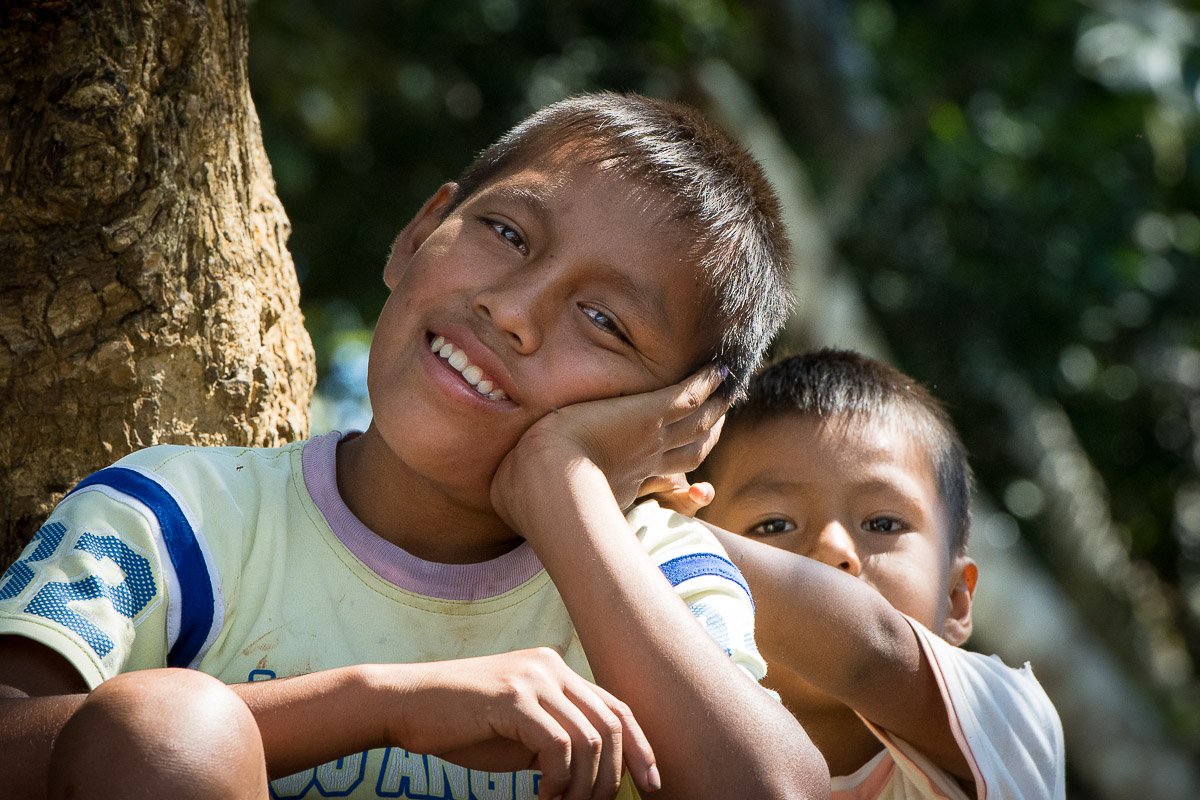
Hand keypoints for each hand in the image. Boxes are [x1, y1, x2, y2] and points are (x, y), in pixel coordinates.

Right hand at [381, 648, 658, 799]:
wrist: (405, 704)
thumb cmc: (458, 723)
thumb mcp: (518, 731)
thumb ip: (556, 739)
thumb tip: (595, 774)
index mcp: (555, 669)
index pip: (615, 707)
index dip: (640, 747)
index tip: (651, 783)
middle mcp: (551, 667)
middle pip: (611, 724)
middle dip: (613, 776)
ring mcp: (533, 679)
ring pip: (589, 740)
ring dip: (584, 786)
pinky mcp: (513, 699)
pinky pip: (559, 748)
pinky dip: (559, 781)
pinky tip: (541, 796)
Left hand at [492, 364, 729, 524]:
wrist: (548, 484)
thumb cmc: (529, 495)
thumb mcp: (527, 493)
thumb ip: (524, 489)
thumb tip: (502, 490)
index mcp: (621, 485)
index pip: (660, 481)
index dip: (679, 485)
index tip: (695, 489)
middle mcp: (645, 464)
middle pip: (689, 448)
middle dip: (704, 435)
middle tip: (719, 423)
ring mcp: (651, 438)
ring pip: (696, 422)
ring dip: (714, 408)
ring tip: (727, 392)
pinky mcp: (649, 413)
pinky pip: (687, 395)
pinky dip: (705, 383)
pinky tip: (718, 369)